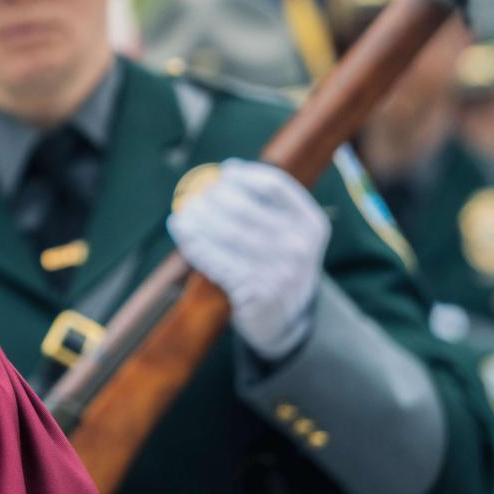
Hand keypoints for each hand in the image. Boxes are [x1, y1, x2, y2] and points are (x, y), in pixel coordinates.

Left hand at [168, 158, 327, 358]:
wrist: (287, 322)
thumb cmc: (277, 267)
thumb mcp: (290, 236)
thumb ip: (267, 208)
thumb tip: (227, 172)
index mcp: (311, 224)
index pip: (275, 186)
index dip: (246, 175)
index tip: (226, 171)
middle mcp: (299, 246)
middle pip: (244, 207)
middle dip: (213, 196)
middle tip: (195, 193)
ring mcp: (279, 271)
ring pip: (226, 232)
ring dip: (197, 217)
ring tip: (183, 210)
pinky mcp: (256, 292)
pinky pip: (216, 260)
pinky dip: (194, 242)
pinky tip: (183, 231)